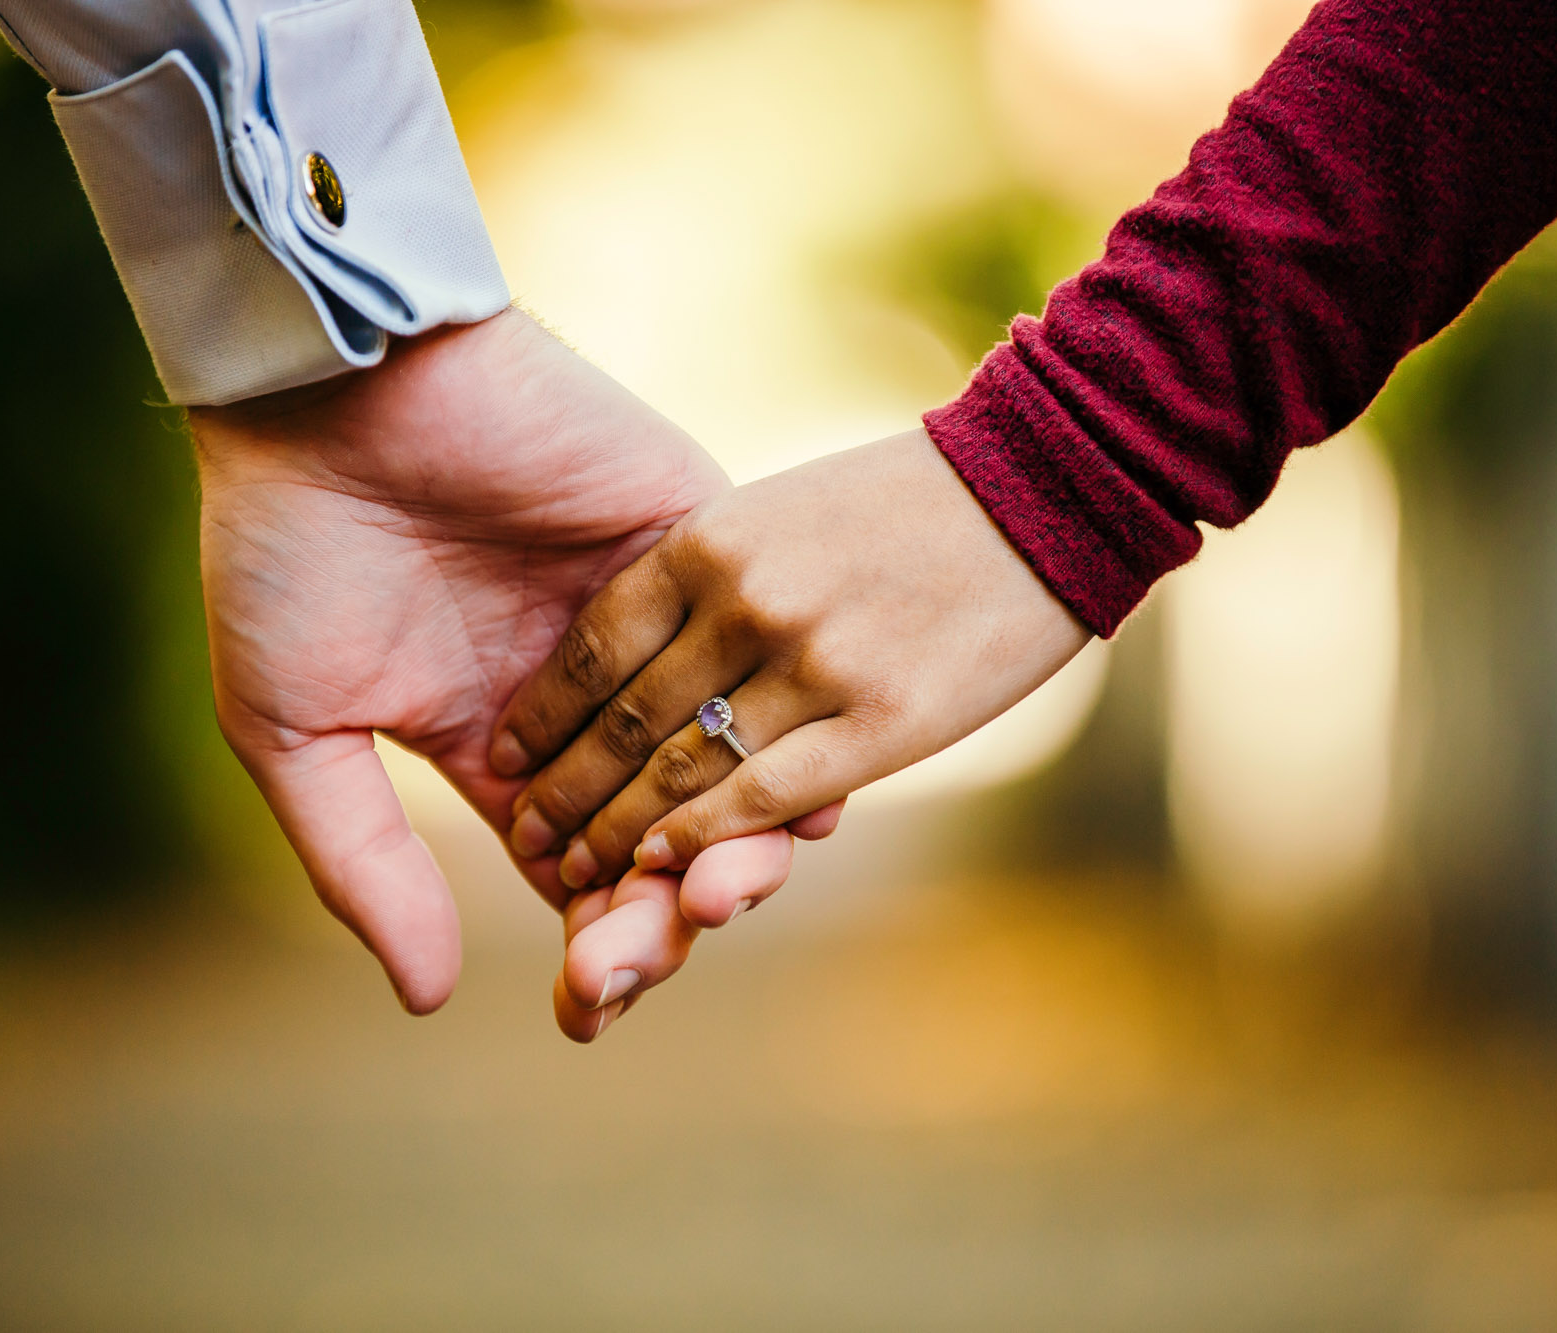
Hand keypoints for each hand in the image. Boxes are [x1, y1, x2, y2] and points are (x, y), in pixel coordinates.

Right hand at [191, 308, 804, 1013]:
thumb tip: (428, 1000)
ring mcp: (655, 623)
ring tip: (714, 896)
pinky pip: (764, 650)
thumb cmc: (287, 550)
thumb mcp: (297, 728)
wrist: (325, 388)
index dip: (591, 946)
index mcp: (506, 747)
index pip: (579, 872)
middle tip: (647, 957)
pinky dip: (780, 727)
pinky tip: (785, 799)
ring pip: (730, 760)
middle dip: (661, 913)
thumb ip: (364, 860)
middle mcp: (596, 698)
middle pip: (665, 836)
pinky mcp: (699, 540)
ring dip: (730, 840)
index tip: (586, 1007)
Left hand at [494, 429, 1092, 896]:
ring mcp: (813, 662)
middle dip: (565, 792)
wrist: (1047, 487)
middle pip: (625, 720)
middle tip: (530, 838)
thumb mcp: (781, 511)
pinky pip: (757, 796)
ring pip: (680, 770)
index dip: (545, 713)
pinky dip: (698, 840)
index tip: (509, 757)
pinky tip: (661, 870)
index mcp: (710, 536)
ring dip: (617, 833)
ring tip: (577, 873)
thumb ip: (710, 578)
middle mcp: (746, 599)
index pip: (596, 644)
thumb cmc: (910, 502)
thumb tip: (643, 655)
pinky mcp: (881, 722)